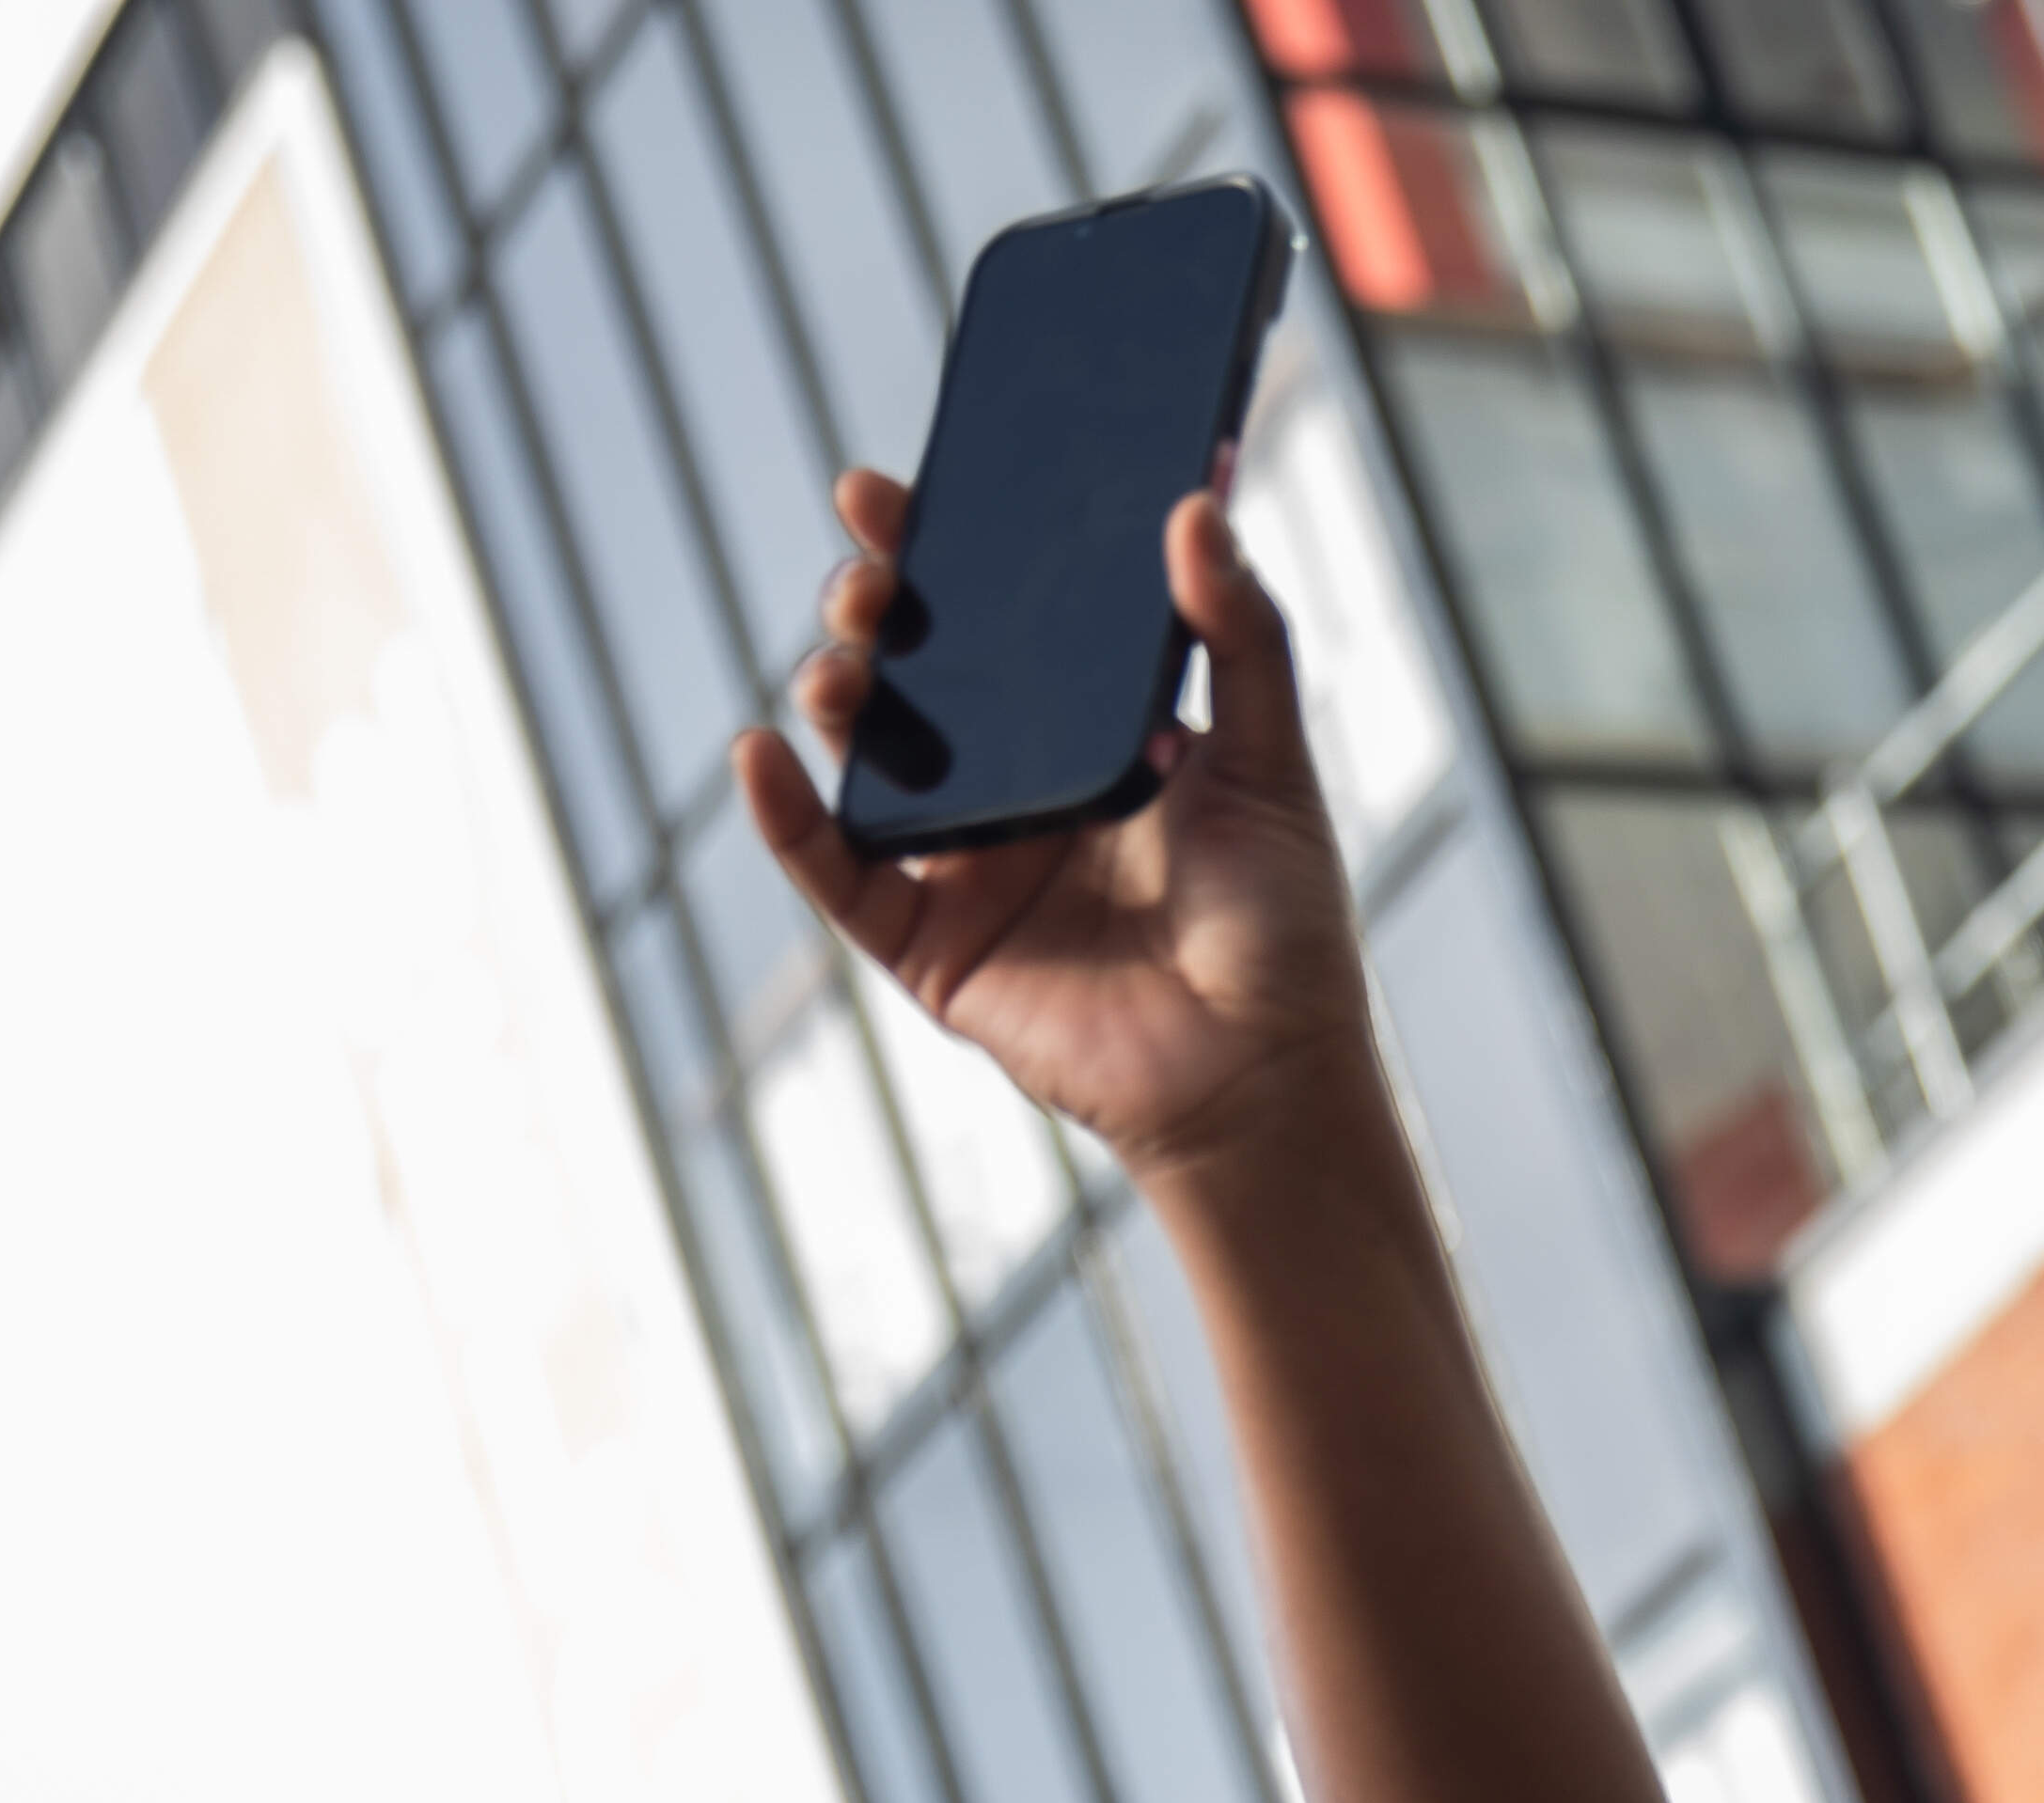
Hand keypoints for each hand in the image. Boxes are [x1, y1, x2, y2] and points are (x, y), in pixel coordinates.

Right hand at [734, 469, 1384, 1183]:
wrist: (1265, 1072)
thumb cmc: (1281, 924)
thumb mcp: (1270, 759)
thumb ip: (1239, 632)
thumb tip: (1198, 503)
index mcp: (1082, 732)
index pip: (994, 618)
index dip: (934, 549)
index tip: (886, 490)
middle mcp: (1012, 788)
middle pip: (915, 673)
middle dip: (877, 610)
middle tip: (873, 576)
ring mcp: (963, 866)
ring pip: (864, 759)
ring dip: (834, 694)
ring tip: (842, 665)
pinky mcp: (930, 947)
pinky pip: (837, 873)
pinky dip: (787, 818)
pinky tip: (762, 756)